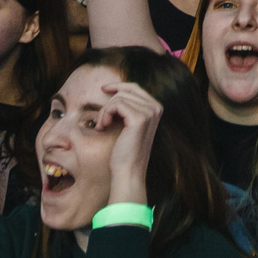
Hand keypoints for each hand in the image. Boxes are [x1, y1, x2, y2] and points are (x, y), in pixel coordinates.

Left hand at [100, 77, 163, 202]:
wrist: (128, 171)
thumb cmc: (126, 150)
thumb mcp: (129, 124)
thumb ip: (129, 107)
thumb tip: (116, 90)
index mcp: (156, 108)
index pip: (134, 87)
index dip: (117, 86)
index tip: (103, 89)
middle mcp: (156, 108)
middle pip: (126, 90)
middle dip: (109, 103)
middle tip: (101, 120)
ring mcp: (149, 112)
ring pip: (119, 97)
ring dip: (105, 111)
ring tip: (102, 125)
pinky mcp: (139, 118)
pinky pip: (116, 104)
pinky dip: (105, 114)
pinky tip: (103, 126)